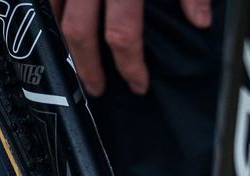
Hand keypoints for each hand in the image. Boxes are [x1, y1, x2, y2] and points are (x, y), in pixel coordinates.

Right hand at [51, 0, 211, 95]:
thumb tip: (201, 22)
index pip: (122, 34)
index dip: (129, 65)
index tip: (138, 85)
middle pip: (78, 31)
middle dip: (87, 66)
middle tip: (96, 88)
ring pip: (51, 13)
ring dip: (60, 42)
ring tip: (71, 63)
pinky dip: (48, 14)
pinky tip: (57, 31)